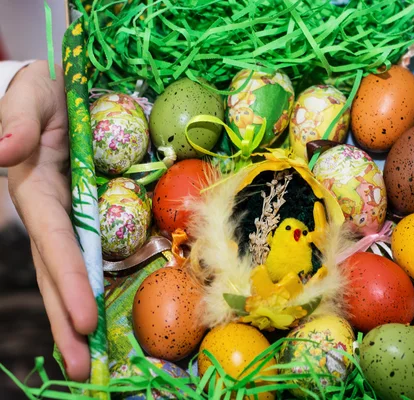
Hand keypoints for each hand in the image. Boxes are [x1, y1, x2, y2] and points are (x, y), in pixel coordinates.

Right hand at [0, 61, 96, 380]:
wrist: (62, 90)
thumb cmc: (42, 91)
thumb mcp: (29, 94)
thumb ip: (15, 118)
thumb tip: (3, 150)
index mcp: (37, 190)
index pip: (56, 242)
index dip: (67, 279)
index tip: (81, 320)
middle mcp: (53, 212)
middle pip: (58, 272)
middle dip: (67, 319)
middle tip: (79, 369)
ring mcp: (72, 215)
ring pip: (74, 271)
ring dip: (80, 314)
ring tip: (88, 357)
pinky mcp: (92, 212)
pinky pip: (96, 251)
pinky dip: (96, 284)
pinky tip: (105, 312)